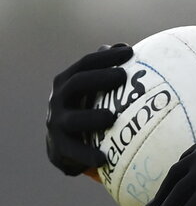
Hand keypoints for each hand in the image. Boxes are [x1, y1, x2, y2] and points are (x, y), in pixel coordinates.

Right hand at [46, 43, 133, 175]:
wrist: (64, 145)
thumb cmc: (88, 109)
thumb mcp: (94, 90)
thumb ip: (107, 70)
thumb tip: (124, 47)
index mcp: (68, 81)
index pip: (86, 63)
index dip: (106, 57)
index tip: (130, 52)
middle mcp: (58, 99)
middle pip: (76, 84)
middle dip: (99, 78)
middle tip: (122, 76)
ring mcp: (56, 123)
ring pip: (72, 119)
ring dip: (91, 117)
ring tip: (111, 118)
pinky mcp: (59, 147)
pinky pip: (73, 151)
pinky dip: (87, 154)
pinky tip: (104, 158)